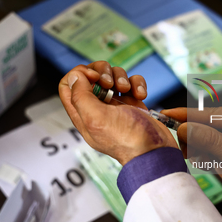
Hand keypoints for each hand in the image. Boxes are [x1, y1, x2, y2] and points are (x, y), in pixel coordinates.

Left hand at [59, 61, 177, 164]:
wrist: (154, 149)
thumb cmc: (126, 139)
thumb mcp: (96, 118)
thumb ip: (80, 96)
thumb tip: (74, 76)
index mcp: (82, 113)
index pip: (68, 85)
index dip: (78, 75)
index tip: (94, 77)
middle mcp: (97, 107)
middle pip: (91, 76)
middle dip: (103, 73)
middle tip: (110, 84)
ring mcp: (116, 104)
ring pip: (112, 76)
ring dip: (122, 78)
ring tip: (128, 91)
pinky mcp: (133, 103)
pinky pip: (132, 83)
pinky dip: (137, 84)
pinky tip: (140, 95)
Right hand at [162, 106, 221, 215]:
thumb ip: (209, 140)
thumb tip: (183, 128)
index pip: (203, 114)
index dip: (182, 114)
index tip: (163, 114)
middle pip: (196, 125)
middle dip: (190, 139)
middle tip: (191, 151)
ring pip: (195, 139)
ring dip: (195, 151)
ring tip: (208, 161)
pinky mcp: (219, 150)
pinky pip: (199, 151)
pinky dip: (200, 159)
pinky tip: (212, 165)